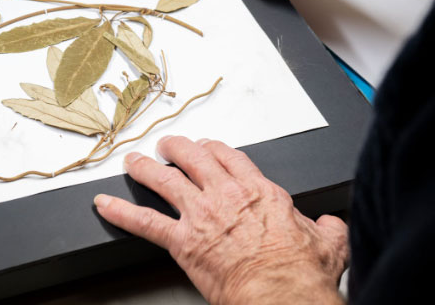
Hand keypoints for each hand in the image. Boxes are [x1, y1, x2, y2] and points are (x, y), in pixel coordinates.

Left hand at [94, 136, 347, 304]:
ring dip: (144, 167)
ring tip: (132, 161)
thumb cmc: (299, 273)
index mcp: (258, 191)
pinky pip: (144, 222)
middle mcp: (226, 195)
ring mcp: (201, 215)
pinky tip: (104, 204)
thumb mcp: (328, 242)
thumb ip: (326, 226)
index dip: (212, 148)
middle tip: (167, 145)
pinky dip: (120, 212)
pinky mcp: (182, 242)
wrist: (280, 296)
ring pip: (164, 180)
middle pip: (192, 157)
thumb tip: (331, 224)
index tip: (206, 146)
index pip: (228, 156)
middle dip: (176, 148)